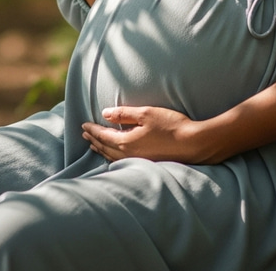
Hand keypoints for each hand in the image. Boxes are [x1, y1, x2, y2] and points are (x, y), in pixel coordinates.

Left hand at [82, 106, 206, 163]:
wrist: (192, 143)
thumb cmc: (170, 125)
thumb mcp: (146, 113)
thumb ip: (124, 114)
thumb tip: (104, 113)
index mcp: (126, 142)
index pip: (103, 135)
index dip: (92, 129)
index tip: (83, 125)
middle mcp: (129, 154)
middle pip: (105, 147)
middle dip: (94, 140)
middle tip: (84, 134)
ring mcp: (138, 161)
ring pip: (112, 156)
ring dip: (101, 149)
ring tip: (94, 145)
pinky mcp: (146, 163)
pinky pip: (121, 161)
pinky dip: (112, 156)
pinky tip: (114, 154)